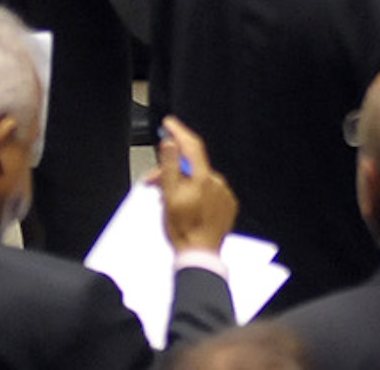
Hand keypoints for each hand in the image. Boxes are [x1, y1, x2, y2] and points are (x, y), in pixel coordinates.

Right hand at [153, 115, 239, 255]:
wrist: (200, 255)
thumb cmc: (182, 230)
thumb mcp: (169, 197)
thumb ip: (169, 167)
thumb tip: (170, 143)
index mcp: (203, 178)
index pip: (191, 145)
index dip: (179, 132)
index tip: (168, 123)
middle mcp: (217, 182)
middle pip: (192, 166)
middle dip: (171, 170)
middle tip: (152, 181)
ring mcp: (224, 194)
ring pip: (199, 181)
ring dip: (182, 185)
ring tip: (167, 201)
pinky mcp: (227, 205)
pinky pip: (209, 193)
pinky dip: (196, 195)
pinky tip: (186, 208)